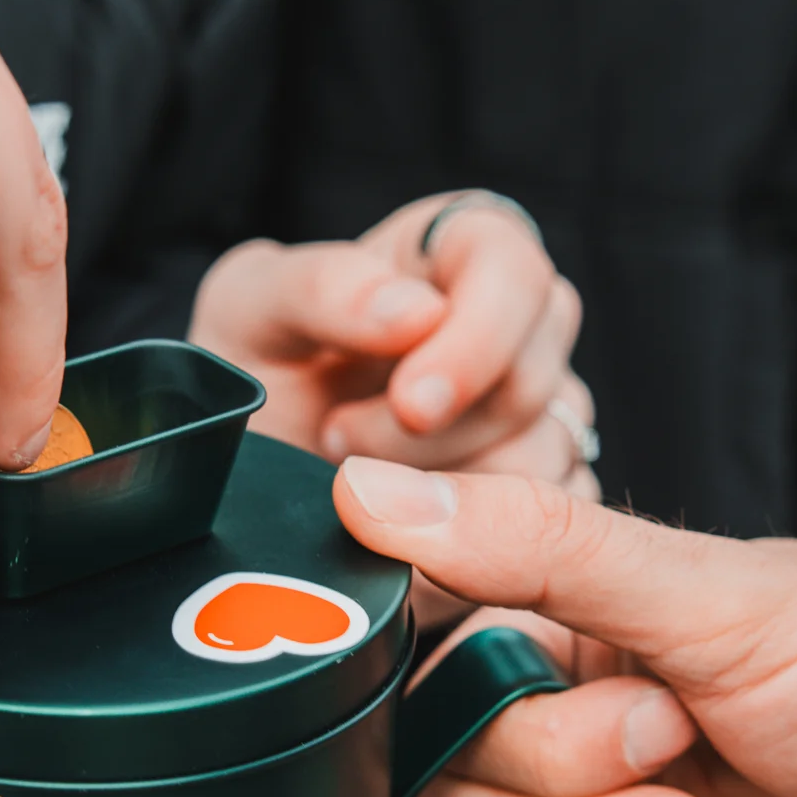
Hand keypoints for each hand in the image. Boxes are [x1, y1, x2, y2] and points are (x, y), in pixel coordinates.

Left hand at [189, 193, 596, 499]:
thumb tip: (418, 313)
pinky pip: (536, 533)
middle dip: (429, 432)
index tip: (413, 402)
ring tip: (352, 478)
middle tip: (337, 440)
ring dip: (433, 491)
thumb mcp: (252, 306)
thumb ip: (321, 286)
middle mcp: (518, 330)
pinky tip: (398, 528)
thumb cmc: (260, 373)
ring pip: (536, 464)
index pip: (514, 272)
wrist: (250, 478)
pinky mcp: (545, 502)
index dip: (477, 336)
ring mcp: (542, 417)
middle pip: (531, 378)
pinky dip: (459, 542)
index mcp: (459, 254)